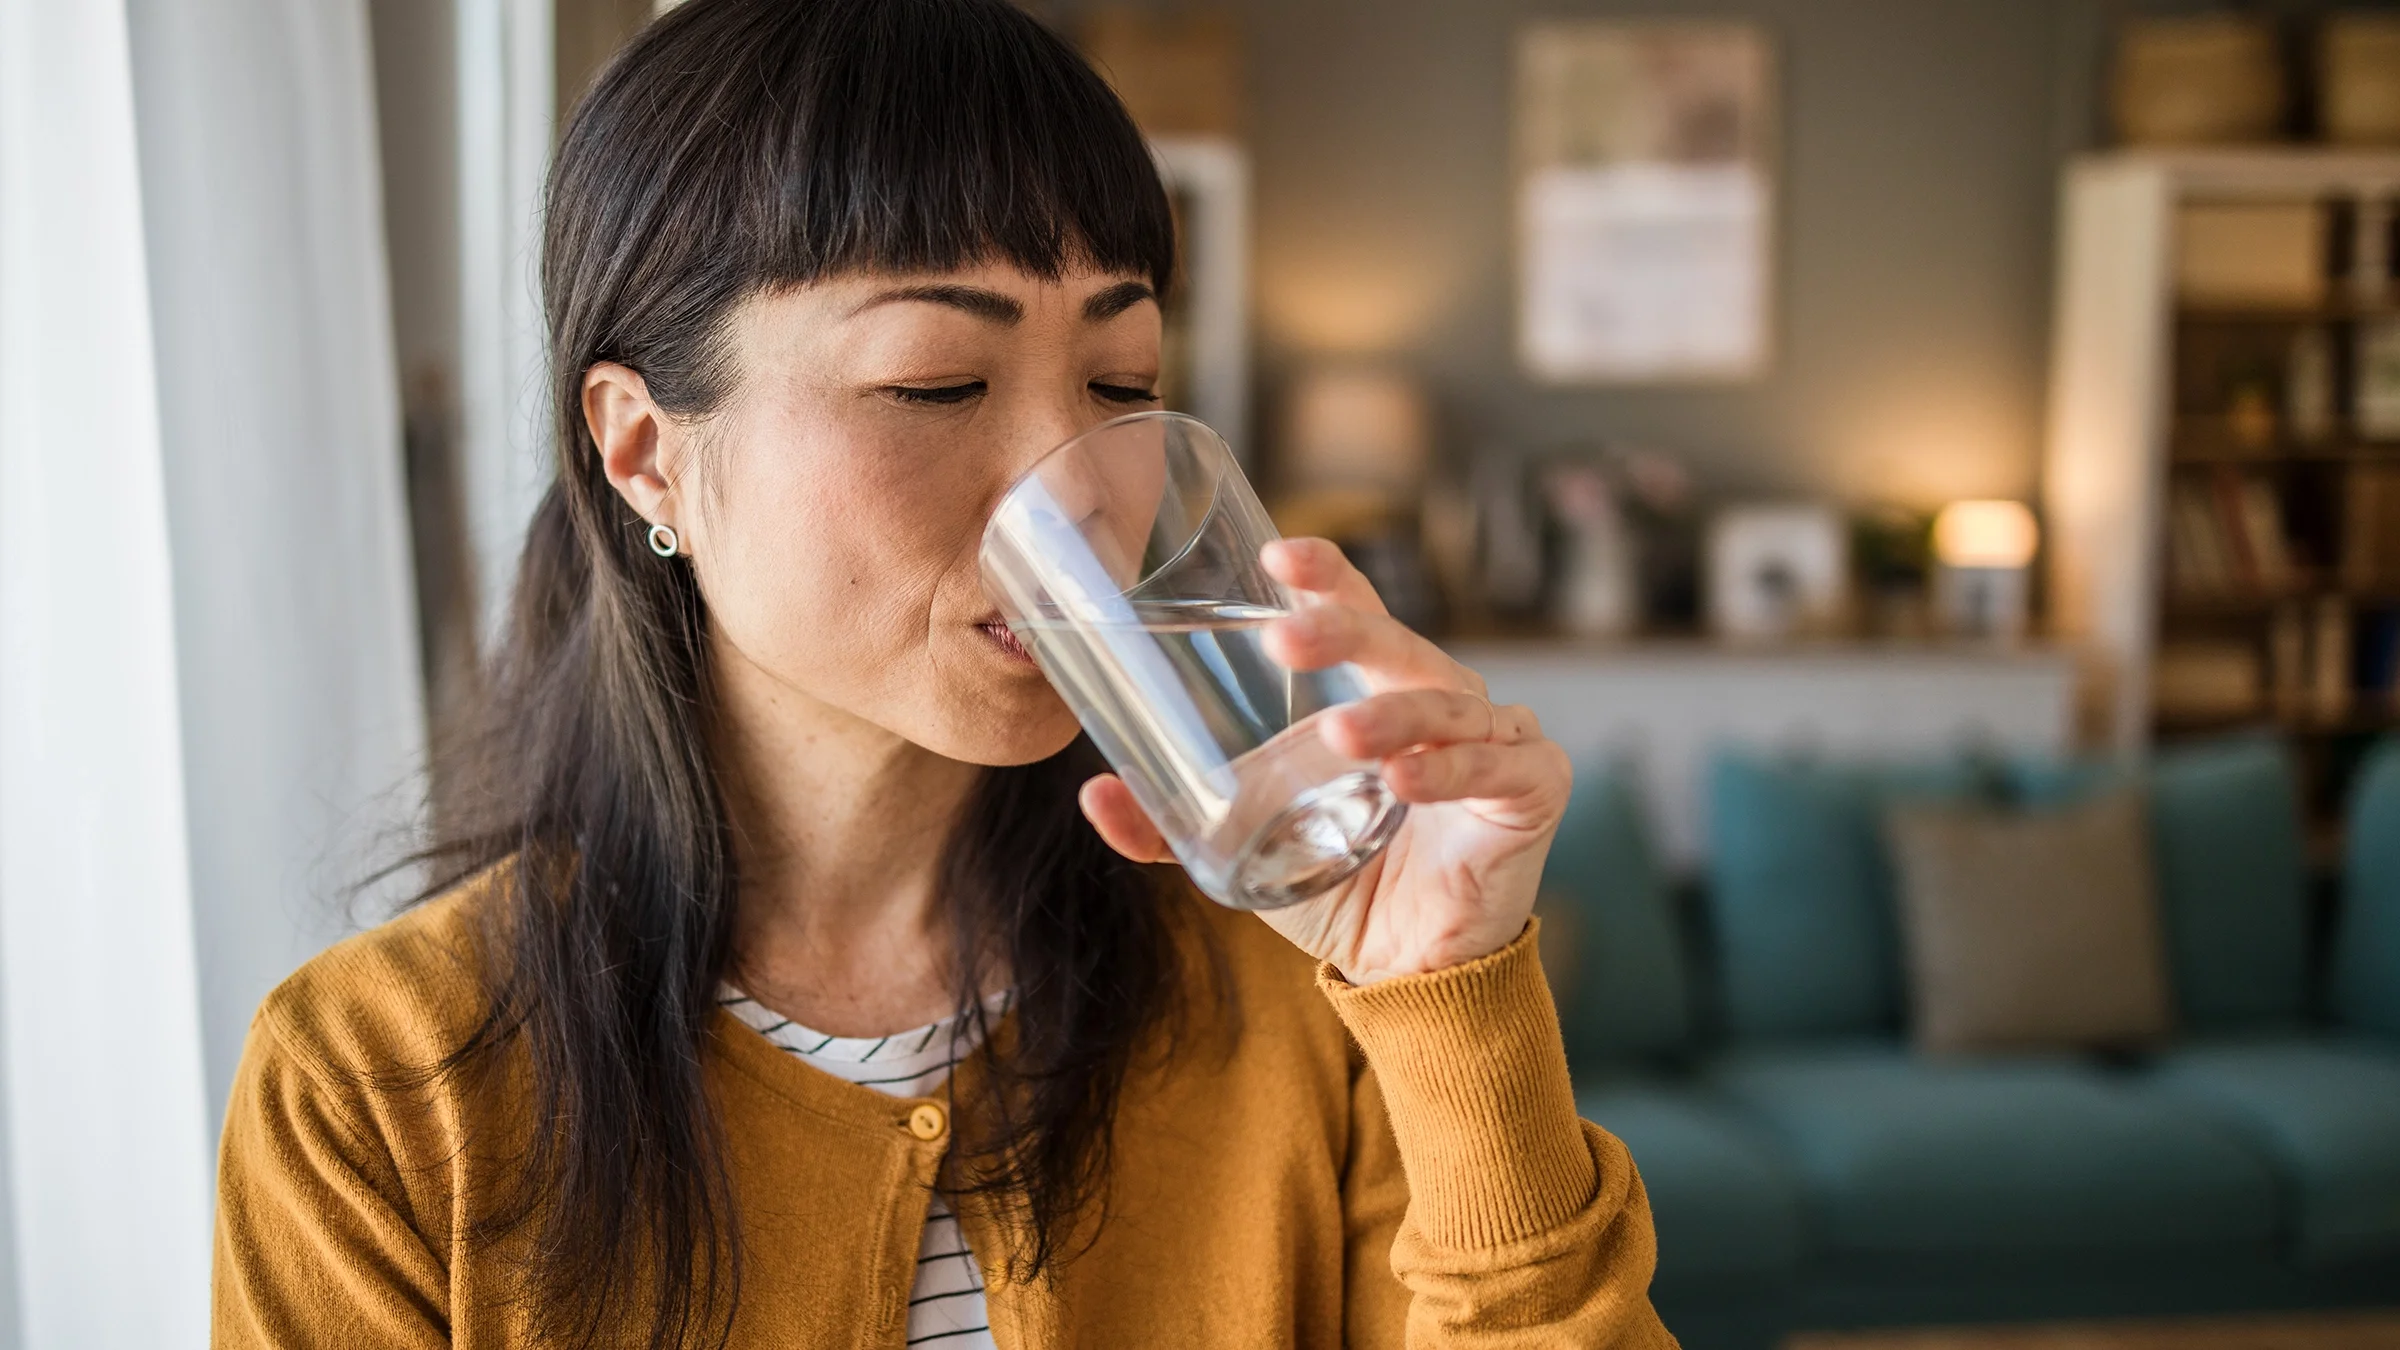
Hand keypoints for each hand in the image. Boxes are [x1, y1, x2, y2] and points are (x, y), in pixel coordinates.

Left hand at [1077, 538, 1570, 983]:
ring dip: (1389, 715)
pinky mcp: (1535, 787)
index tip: (1278, 558)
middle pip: (1397, 645)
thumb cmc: (1344, 890)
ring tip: (1339, 736)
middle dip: (1343, 630)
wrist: (1412, 974)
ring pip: (1443, 703)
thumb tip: (1093, 795)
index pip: (1358, 615)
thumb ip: (1172, 828)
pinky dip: (1451, 769)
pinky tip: (1406, 780)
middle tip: (1284, 637)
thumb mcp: (1248, 852)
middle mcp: (1443, 701)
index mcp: (1381, 694)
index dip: (1326, 579)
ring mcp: (1497, 738)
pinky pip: (1496, 766)